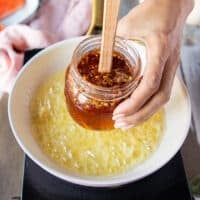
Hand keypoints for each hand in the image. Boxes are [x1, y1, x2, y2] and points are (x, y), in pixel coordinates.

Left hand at [113, 0, 193, 129]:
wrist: (172, 5)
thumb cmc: (152, 11)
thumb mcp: (129, 23)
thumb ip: (112, 42)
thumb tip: (100, 59)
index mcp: (160, 52)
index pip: (150, 86)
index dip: (134, 103)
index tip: (118, 112)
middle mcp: (169, 64)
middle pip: (159, 99)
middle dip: (139, 115)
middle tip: (119, 123)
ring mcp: (171, 68)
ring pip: (162, 99)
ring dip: (144, 114)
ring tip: (126, 123)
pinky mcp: (168, 70)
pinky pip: (161, 93)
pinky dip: (148, 105)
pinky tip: (135, 110)